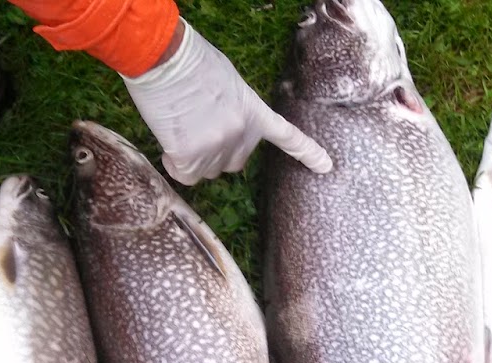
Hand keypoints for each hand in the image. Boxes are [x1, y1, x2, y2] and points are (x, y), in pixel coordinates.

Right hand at [123, 19, 331, 184]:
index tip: (326, 167)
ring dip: (195, 157)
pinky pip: (186, 175)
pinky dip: (176, 164)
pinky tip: (171, 140)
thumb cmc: (191, 62)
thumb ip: (234, 110)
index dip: (306, 153)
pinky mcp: (191, 158)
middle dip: (218, 151)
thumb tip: (220, 127)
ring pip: (208, 171)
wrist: (165, 59)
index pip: (287, 136)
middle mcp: (241, 135)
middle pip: (234, 162)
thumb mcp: (228, 83)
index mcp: (254, 112)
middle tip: (198, 125)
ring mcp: (218, 148)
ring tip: (182, 126)